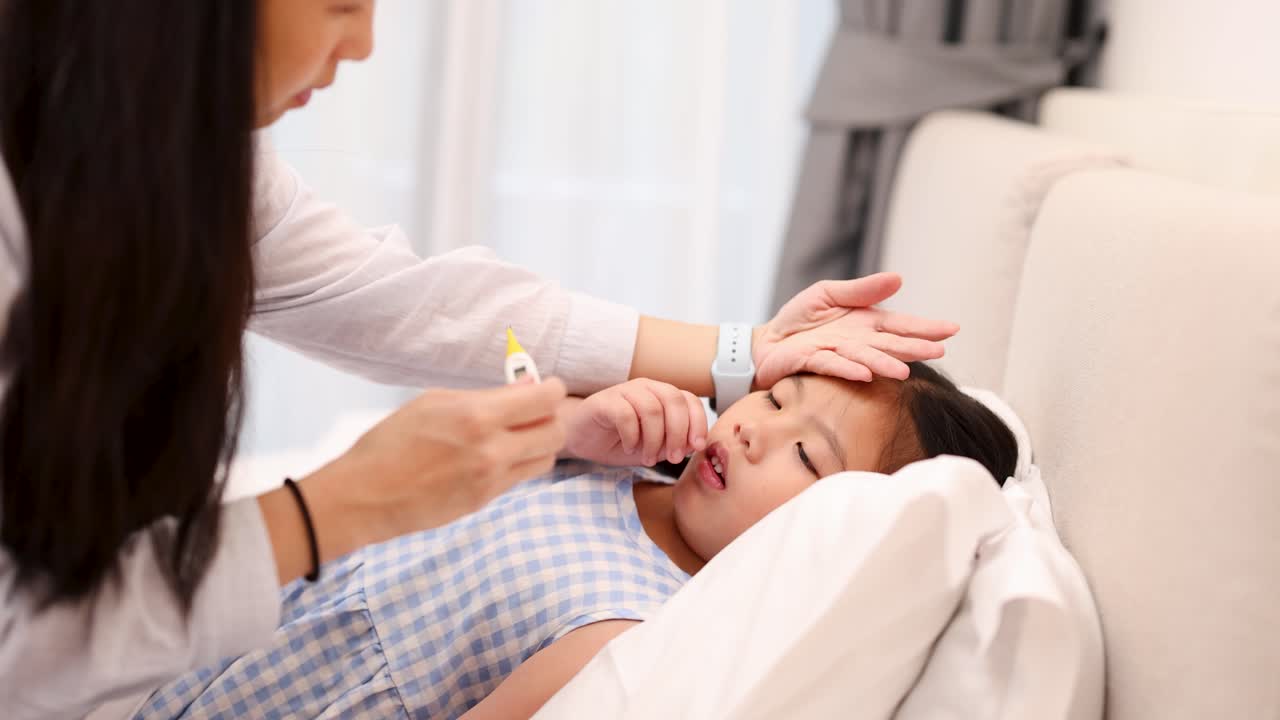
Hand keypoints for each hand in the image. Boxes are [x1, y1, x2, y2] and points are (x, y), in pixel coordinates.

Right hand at [299, 378, 567, 557]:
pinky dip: (518, 464)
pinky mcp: (486, 500)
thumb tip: (526, 385)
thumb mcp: (434, 403)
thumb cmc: (390, 443)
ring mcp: (491, 479)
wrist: (364, 495)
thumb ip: (486, 395)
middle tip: (534, 413)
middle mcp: (491, 448)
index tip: (546, 388)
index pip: (545, 399)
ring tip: (516, 436)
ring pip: (546, 459)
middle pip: (556, 431)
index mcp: (476, 415)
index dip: (552, 390)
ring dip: (539, 445)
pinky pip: (522, 478)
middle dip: (551, 418)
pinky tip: (495, 456)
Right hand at [562, 379, 707, 466]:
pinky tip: (628, 448)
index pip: (689, 400)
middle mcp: (646, 388)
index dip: (698, 423)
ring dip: (654, 440)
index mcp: (662, 395)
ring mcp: (624, 391)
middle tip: (673, 459)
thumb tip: (693, 444)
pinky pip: (626, 415)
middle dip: (678, 433)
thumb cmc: (620, 440)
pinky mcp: (604, 401)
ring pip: (652, 409)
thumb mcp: (654, 446)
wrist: (582, 438)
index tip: (696, 447)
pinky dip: (632, 436)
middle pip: (673, 400)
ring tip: (647, 459)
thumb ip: (674, 443)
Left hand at [753, 273, 959, 386]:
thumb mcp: (829, 293)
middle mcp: (857, 342)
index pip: (900, 325)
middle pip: (890, 344)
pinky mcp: (814, 363)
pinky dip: (848, 369)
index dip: (925, 327)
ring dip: (885, 365)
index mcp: (865, 323)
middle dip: (914, 348)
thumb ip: (861, 289)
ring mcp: (837, 354)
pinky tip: (864, 375)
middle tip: (939, 351)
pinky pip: (832, 366)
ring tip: (905, 371)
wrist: (767, 341)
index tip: (951, 329)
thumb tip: (898, 278)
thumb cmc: (800, 320)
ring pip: (866, 359)